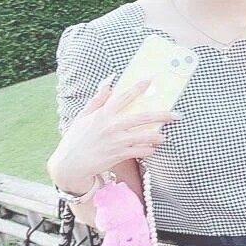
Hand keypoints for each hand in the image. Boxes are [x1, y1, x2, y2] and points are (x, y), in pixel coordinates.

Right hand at [52, 76, 178, 185]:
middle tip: (175, 115)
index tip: (150, 80)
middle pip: (143, 117)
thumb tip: (108, 82)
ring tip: (163, 136)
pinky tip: (151, 149)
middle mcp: (112, 126)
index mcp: (103, 114)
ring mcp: (117, 142)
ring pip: (145, 137)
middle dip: (162, 115)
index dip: (138, 87)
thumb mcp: (83, 116)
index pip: (124, 97)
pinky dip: (148, 150)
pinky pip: (140, 152)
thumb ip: (97, 100)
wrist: (70, 165)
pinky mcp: (119, 155)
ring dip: (157, 136)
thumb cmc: (75, 139)